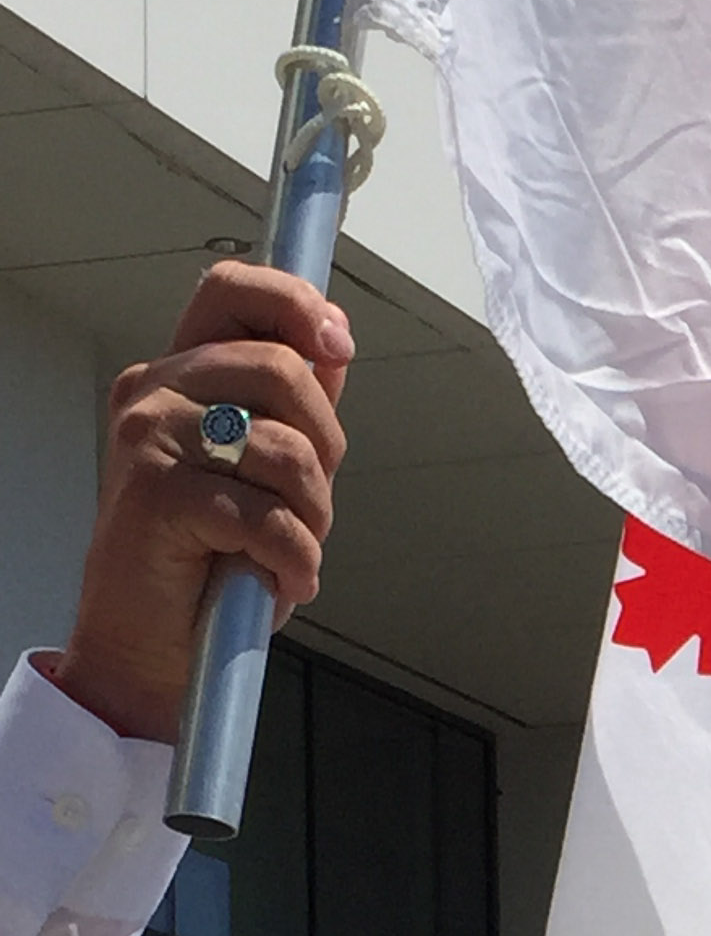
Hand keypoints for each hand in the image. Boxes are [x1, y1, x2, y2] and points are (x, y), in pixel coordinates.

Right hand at [48, 262, 352, 744]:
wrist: (146, 644)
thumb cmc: (206, 563)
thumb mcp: (257, 474)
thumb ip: (287, 409)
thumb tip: (333, 344)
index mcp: (177, 376)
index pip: (232, 292)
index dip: (294, 304)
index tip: (339, 344)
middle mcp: (156, 393)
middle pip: (282, 371)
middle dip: (324, 447)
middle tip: (310, 505)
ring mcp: (150, 440)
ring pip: (285, 449)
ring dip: (313, 515)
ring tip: (290, 552)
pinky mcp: (159, 497)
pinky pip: (267, 517)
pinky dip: (296, 560)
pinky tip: (285, 581)